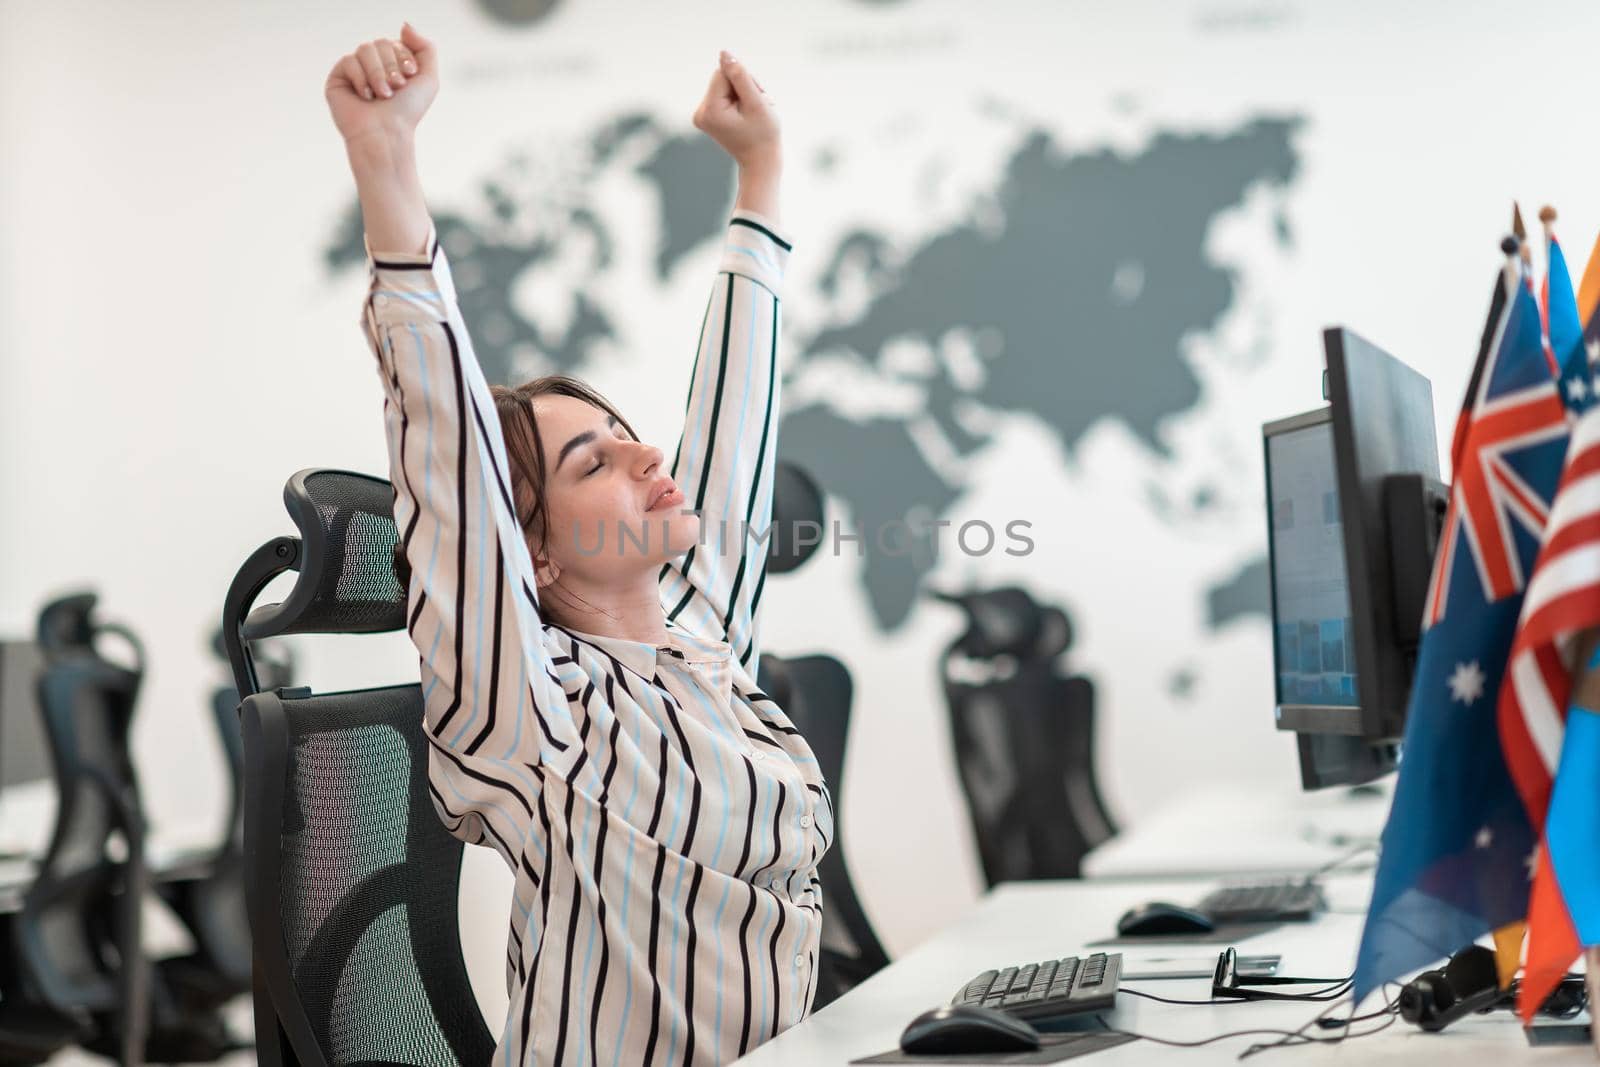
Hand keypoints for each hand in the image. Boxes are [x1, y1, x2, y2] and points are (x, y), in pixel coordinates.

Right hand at [325, 23, 438, 147]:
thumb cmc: (407, 112)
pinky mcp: (338, 79)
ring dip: (378, 73)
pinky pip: (349, 60)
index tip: (409, 77)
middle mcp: (373, 66)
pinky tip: (365, 97)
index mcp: (392, 65)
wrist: (387, 134)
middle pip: (380, 42)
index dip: (404, 57)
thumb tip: (404, 25)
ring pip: (365, 48)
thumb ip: (426, 47)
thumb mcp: (429, 78)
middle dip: (391, 65)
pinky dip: (362, 78)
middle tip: (396, 88)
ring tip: (383, 95)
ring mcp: (355, 71)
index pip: (396, 42)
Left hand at [692, 51, 780, 171]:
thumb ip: (741, 76)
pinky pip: (722, 94)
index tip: (755, 99)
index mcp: (710, 110)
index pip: (723, 73)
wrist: (761, 162)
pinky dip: (737, 100)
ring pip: (724, 85)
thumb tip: (724, 53)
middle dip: (743, 87)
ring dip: (742, 94)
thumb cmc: (763, 135)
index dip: (744, 80)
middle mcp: (700, 112)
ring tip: (752, 113)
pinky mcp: (707, 116)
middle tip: (756, 107)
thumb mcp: (756, 102)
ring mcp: (701, 115)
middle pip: (722, 78)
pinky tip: (745, 114)